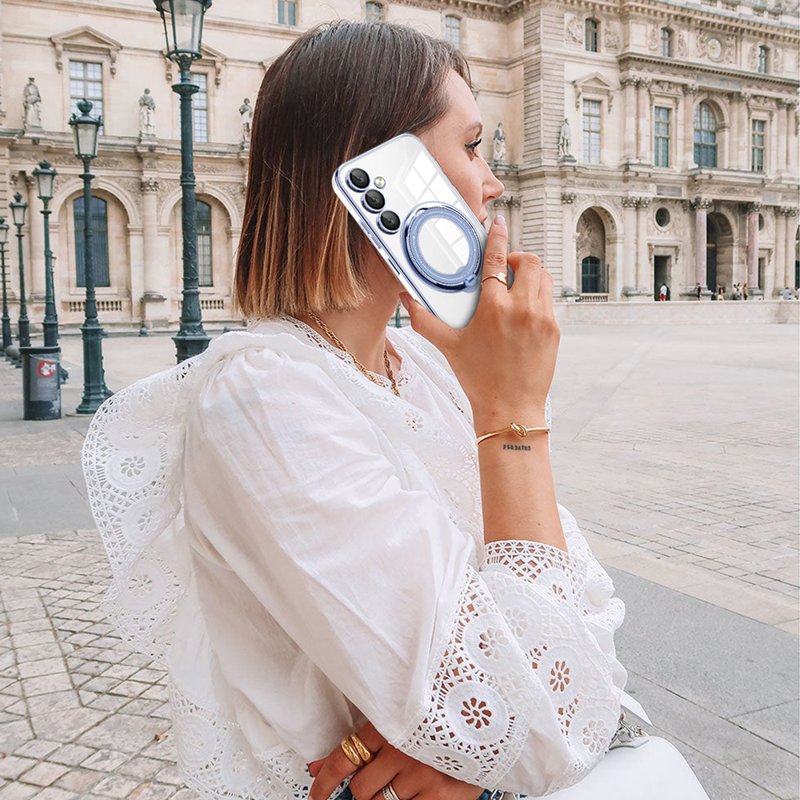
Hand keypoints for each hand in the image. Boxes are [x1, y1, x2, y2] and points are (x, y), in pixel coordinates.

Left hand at [308, 720, 483, 799]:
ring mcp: (421, 774)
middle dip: (366, 789)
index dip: (324, 780)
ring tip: (408, 778)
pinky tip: (419, 790)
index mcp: (390, 723)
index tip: (316, 792)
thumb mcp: (403, 714)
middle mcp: (402, 749)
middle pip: (361, 790)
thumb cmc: (442, 712)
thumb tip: (319, 765)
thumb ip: (365, 738)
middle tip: (383, 778)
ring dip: (387, 797)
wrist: (491, 716)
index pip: (343, 757)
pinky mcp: (439, 795)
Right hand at [400, 213, 558, 426]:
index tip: (499, 223)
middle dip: (518, 258)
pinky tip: (523, 313)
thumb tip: (406, 300)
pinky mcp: (554, 330)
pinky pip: (549, 301)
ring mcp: (542, 318)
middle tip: (506, 269)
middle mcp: (521, 308)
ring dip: (531, 276)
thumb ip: (423, 320)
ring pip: (544, 278)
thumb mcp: (447, 346)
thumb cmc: (478, 379)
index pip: (497, 259)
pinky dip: (537, 297)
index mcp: (493, 307)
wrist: (510, 409)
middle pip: (529, 262)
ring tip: (516, 288)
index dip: (497, 237)